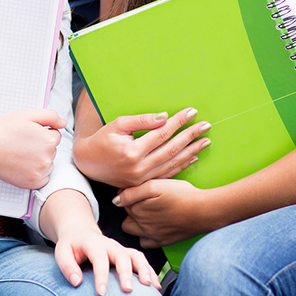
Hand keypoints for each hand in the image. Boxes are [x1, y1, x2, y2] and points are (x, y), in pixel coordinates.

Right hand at [0, 109, 64, 189]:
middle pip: (52, 150)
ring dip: (40, 159)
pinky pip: (43, 178)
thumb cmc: (3, 129)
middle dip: (41, 145)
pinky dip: (36, 172)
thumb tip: (64, 124)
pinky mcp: (31, 183)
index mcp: (49, 140)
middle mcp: (47, 158)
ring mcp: (39, 172)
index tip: (29, 132)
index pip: (56, 135)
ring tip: (21, 153)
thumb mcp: (28, 114)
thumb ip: (51, 116)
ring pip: (48, 163)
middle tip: (23, 142)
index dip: (42, 131)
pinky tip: (23, 164)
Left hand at [54, 226, 159, 295]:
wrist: (80, 231)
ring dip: (144, 270)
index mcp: (93, 242)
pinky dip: (150, 271)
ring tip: (149, 286)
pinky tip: (155, 285)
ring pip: (136, 256)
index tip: (101, 292)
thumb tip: (77, 281)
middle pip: (122, 255)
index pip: (99, 258)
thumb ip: (67, 266)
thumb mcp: (62, 252)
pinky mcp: (127, 254)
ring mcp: (120, 248)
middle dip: (126, 273)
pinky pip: (141, 261)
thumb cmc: (72, 244)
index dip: (101, 275)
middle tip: (127, 289)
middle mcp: (110, 244)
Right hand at [73, 107, 209, 187]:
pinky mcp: (143, 184)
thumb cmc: (102, 140)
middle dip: (190, 135)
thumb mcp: (118, 124)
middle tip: (206, 125)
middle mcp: (139, 168)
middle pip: (171, 149)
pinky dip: (182, 165)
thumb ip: (141, 121)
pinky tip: (193, 157)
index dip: (178, 121)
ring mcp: (142, 178)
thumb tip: (164, 117)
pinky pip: (167, 174)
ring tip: (205, 140)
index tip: (192, 112)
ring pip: (172, 163)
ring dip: (191, 151)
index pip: (162, 133)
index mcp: (132, 151)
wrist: (88, 164)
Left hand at [117, 178, 207, 248]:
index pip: (122, 200)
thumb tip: (116, 200)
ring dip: (136, 222)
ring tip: (147, 213)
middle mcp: (142, 225)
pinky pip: (145, 242)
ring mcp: (152, 235)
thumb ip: (132, 192)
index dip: (128, 191)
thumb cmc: (182, 195)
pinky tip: (153, 225)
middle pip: (126, 216)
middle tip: (143, 199)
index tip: (137, 188)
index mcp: (137, 209)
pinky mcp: (163, 242)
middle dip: (130, 207)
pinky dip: (146, 235)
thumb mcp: (155, 185)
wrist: (204, 211)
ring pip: (133, 230)